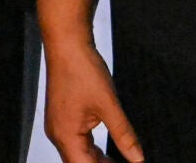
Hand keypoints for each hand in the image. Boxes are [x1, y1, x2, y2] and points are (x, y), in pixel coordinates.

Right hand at [43, 40, 141, 162]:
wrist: (67, 43)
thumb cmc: (82, 69)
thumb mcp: (109, 105)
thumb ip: (124, 135)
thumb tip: (138, 158)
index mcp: (66, 135)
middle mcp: (58, 134)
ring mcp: (58, 125)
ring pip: (78, 154)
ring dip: (96, 161)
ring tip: (119, 162)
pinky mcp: (62, 117)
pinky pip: (76, 141)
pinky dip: (91, 149)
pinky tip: (105, 150)